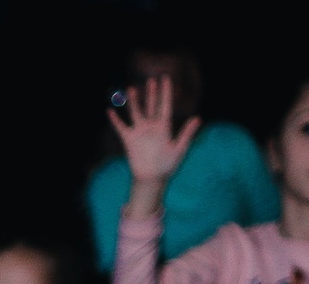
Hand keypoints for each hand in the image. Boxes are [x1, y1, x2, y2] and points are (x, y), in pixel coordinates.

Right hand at [109, 74, 199, 189]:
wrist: (151, 179)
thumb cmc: (167, 166)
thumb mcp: (179, 149)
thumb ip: (187, 133)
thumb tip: (198, 118)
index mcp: (164, 127)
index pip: (165, 105)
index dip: (166, 92)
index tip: (166, 79)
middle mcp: (151, 127)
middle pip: (151, 106)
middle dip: (151, 93)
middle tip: (151, 80)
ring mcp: (139, 132)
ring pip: (136, 112)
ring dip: (134, 101)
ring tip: (132, 88)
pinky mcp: (129, 140)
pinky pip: (120, 127)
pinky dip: (115, 120)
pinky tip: (110, 111)